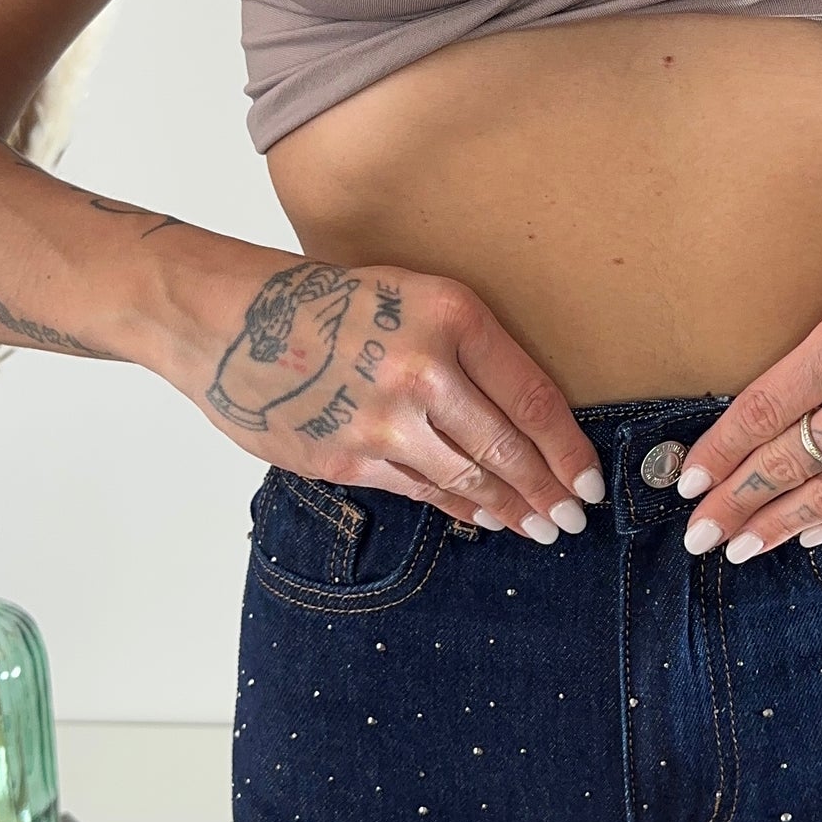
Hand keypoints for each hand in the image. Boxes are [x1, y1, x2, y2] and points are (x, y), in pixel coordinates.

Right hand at [166, 253, 605, 540]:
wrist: (231, 321)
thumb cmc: (328, 303)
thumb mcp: (413, 295)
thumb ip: (468, 348)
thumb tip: (524, 415)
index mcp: (451, 316)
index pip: (532, 397)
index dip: (568, 448)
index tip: (590, 479)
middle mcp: (424, 369)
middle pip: (508, 446)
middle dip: (549, 490)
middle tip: (574, 518)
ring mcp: (384, 419)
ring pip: (468, 476)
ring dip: (512, 508)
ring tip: (541, 527)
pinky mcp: (348, 457)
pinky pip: (421, 491)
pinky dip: (460, 507)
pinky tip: (485, 517)